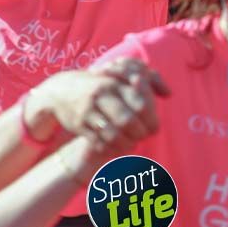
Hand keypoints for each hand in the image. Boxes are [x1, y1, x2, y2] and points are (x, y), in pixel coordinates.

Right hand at [32, 63, 167, 151]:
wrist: (59, 91)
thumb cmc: (98, 85)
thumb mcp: (119, 77)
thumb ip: (148, 80)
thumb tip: (168, 94)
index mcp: (114, 83)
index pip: (141, 104)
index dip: (151, 120)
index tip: (152, 127)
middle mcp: (100, 95)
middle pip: (128, 121)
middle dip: (139, 134)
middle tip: (140, 137)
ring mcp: (87, 110)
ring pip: (113, 134)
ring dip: (125, 144)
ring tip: (130, 144)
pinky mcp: (79, 124)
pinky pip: (99, 142)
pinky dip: (111, 149)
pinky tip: (116, 147)